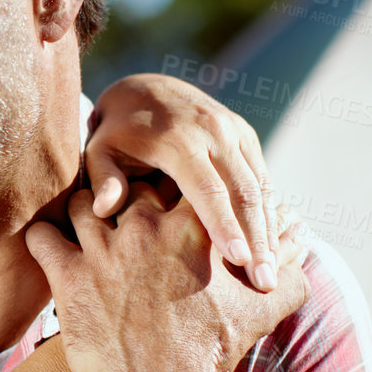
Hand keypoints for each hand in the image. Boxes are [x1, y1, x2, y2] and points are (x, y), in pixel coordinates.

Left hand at [23, 188, 307, 371]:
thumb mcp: (261, 309)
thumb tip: (301, 237)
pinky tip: (49, 243)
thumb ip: (285, 267)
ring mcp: (102, 250)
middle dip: (128, 190)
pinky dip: (43, 237)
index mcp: (192, 228)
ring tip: (88, 221)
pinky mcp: (68, 276)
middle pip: (131, 185)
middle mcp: (145, 229)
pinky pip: (42, 236)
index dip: (172, 183)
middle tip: (123, 200)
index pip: (181, 180)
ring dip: (85, 209)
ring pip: (84, 202)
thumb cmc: (214, 354)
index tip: (164, 189)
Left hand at [86, 73, 278, 290]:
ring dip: (270, 232)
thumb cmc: (116, 132)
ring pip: (262, 187)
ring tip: (271, 276)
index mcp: (179, 138)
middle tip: (263, 282)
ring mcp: (235, 131)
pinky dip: (269, 215)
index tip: (238, 261)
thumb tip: (105, 209)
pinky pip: (264, 179)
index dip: (225, 226)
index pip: (208, 189)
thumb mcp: (100, 151)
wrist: (146, 89)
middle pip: (245, 192)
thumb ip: (104, 180)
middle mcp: (215, 131)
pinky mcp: (246, 137)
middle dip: (258, 239)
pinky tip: (269, 250)